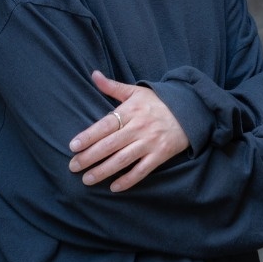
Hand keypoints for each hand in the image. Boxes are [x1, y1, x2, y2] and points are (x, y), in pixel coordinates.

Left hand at [69, 70, 189, 192]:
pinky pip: (142, 170)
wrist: (189, 111)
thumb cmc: (157, 102)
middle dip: (90, 157)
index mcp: (131, 111)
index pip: (106, 125)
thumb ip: (112, 86)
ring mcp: (150, 142)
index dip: (89, 136)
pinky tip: (114, 187)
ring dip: (104, 171)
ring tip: (87, 179)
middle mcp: (139, 127)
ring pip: (123, 159)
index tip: (73, 146)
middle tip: (73, 166)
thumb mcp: (136, 91)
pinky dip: (128, 180)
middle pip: (110, 144)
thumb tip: (94, 74)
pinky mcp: (160, 155)